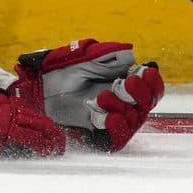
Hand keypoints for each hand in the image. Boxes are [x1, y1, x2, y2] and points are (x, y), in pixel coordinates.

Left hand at [13, 39, 164, 152]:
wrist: (40, 88)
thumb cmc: (64, 70)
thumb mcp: (87, 57)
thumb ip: (109, 55)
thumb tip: (132, 55)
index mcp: (125, 83)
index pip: (151, 87)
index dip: (152, 81)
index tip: (145, 72)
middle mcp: (124, 103)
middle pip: (147, 104)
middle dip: (140, 93)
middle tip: (127, 83)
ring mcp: (114, 119)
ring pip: (133, 120)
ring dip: (122, 107)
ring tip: (102, 96)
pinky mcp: (102, 135)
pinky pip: (119, 137)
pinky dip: (117, 126)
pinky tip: (108, 116)